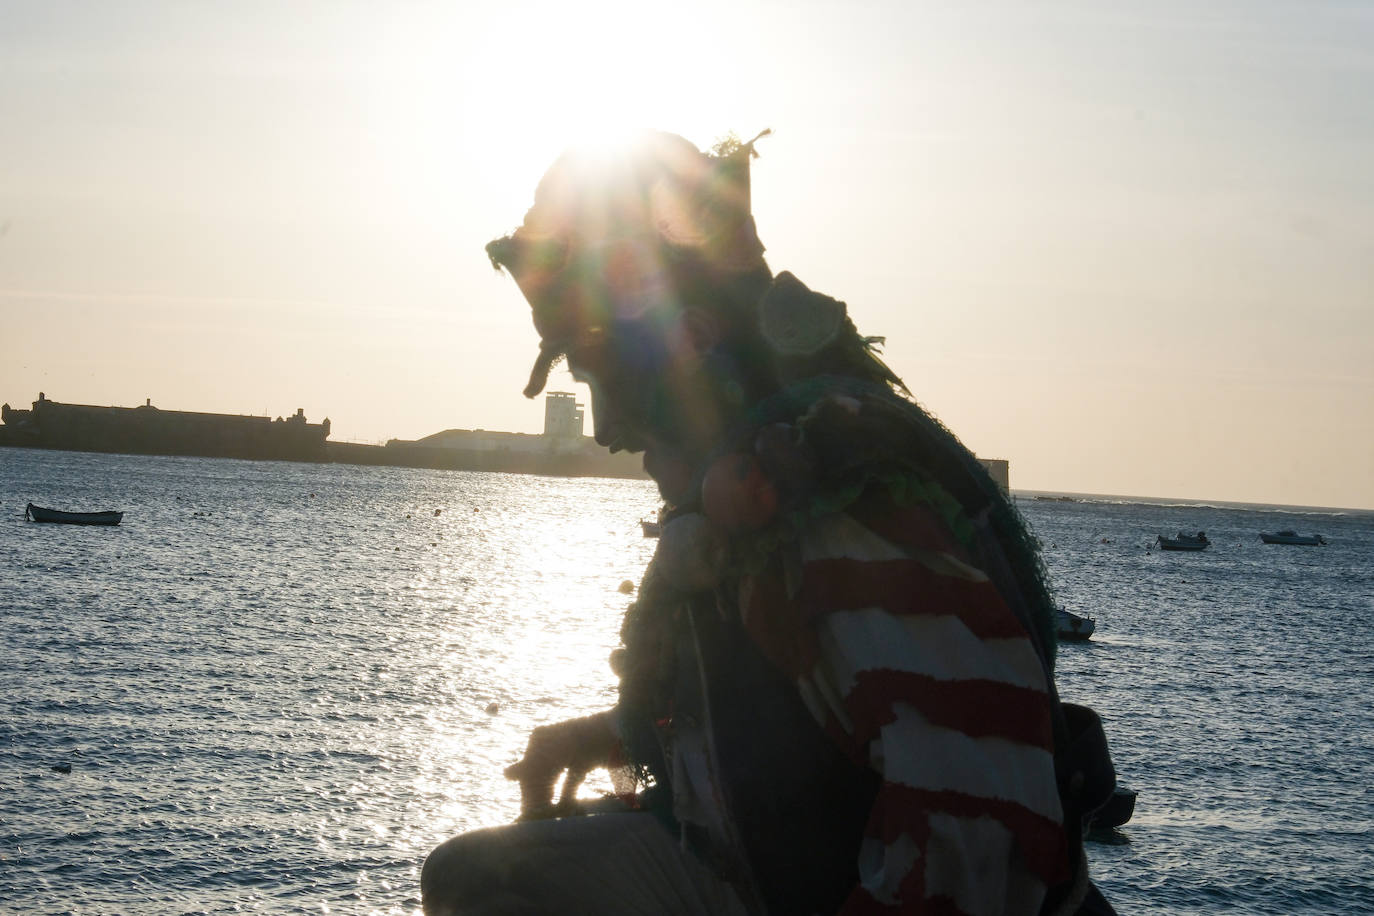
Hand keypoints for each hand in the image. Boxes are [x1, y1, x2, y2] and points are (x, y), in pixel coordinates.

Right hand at [504, 710, 618, 818]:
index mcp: (541, 739)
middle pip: (540, 777)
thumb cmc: (588, 736)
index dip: (527, 792)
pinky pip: (570, 783)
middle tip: (537, 819)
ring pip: (554, 782)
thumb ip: (533, 763)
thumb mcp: (559, 750)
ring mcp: (569, 754)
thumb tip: (505, 775)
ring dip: (552, 798)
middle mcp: (552, 745)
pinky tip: (564, 810)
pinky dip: (567, 796)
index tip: (527, 813)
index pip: (528, 770)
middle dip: (539, 797)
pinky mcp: (584, 763)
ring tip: (549, 817)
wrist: (625, 730)